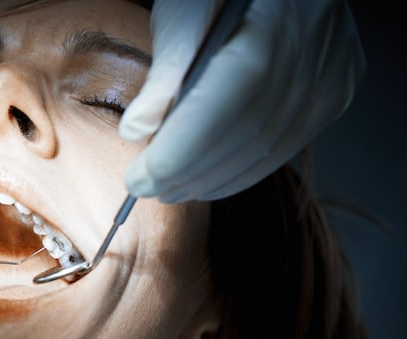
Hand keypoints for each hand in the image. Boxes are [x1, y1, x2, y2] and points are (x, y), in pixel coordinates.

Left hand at [119, 0, 364, 202]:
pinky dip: (243, 171)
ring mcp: (327, 80)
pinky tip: (210, 180)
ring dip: (212, 180)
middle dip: (187, 173)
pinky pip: (286, 148)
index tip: (137, 180)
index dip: (174, 156)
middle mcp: (305, 61)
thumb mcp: (185, 14)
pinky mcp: (335, 93)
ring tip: (172, 190)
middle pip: (238, 139)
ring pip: (264, 152)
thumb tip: (135, 132)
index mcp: (263, 33)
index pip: (214, 114)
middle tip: (148, 189)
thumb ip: (164, 73)